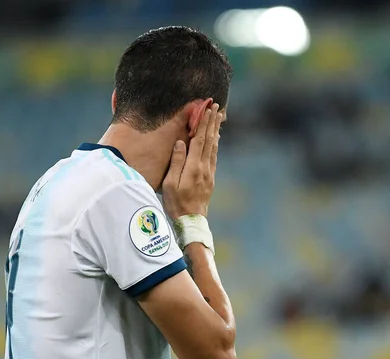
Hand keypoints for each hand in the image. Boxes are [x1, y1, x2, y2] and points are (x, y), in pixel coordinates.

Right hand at [162, 102, 222, 219]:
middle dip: (213, 123)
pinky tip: (216, 138)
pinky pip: (214, 156)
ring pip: (214, 147)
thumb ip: (176, 162)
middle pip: (210, 140)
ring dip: (216, 131)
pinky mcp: (210, 178)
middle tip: (217, 108)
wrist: (191, 220)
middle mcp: (205, 168)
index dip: (204, 123)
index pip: (200, 140)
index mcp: (194, 167)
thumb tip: (181, 142)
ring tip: (219, 118)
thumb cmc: (176, 203)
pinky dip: (215, 143)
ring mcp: (209, 173)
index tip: (207, 109)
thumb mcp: (170, 183)